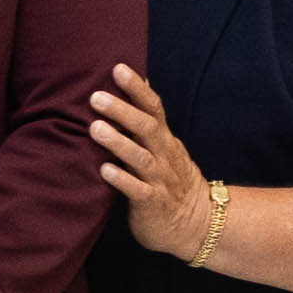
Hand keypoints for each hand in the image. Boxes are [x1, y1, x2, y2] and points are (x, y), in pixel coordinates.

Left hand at [89, 63, 218, 254]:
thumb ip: (149, 120)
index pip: (154, 108)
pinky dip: (122, 179)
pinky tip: (104, 170)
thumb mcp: (164, 147)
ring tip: (95, 129)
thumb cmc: (170, 180)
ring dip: (119, 143)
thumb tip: (138, 82)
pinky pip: (138, 190)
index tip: (118, 68)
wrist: (196, 224)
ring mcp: (160, 180)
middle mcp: (165, 156)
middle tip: (96, 97)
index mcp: (165, 140)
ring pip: (141, 158)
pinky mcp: (153, 204)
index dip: (137, 89)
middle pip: (147, 128)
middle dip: (123, 111)